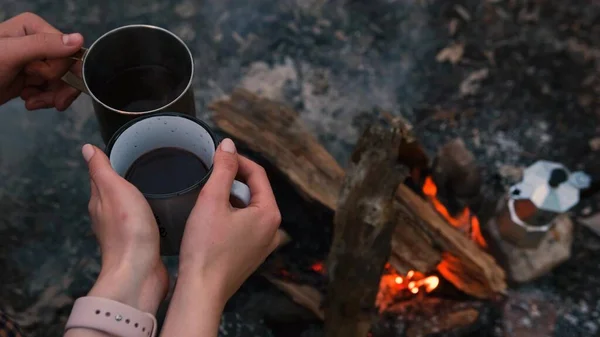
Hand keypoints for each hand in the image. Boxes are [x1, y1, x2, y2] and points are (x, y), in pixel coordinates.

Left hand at [0, 12, 83, 109]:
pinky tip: (29, 100)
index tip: (41, 78)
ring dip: (50, 97)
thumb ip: (44, 45)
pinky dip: (43, 99)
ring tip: (32, 102)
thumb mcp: (11, 54)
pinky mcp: (31, 78)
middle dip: (58, 87)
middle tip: (48, 101)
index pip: (67, 50)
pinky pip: (52, 90)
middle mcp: (37, 43)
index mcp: (33, 29)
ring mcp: (35, 62)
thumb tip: (78, 40)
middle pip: (67, 68)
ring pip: (62, 82)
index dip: (60, 69)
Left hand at [81, 144, 167, 313]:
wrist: (140, 272)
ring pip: (130, 209)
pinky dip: (150, 215)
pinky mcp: (141, 245)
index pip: (100, 176)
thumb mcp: (115, 190)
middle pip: (115, 193)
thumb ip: (102, 169)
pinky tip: (163, 212)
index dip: (111, 162)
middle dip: (128, 179)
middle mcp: (108, 217)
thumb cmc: (128, 229)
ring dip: (140, 198)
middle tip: (150, 165)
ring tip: (160, 186)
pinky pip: (144, 223)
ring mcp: (124, 233)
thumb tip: (86, 148)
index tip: (130, 150)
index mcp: (99, 202)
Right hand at [179, 138, 282, 302]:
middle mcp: (273, 229)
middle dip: (232, 180)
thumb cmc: (205, 249)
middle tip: (209, 175)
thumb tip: (229, 145)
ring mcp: (263, 244)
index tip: (217, 155)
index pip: (257, 174)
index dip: (236, 160)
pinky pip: (244, 226)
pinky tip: (210, 220)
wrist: (200, 292)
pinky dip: (230, 216)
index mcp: (270, 214)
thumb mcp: (212, 200)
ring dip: (230, 198)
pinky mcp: (251, 255)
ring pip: (248, 208)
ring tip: (206, 197)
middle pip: (254, 191)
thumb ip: (223, 169)